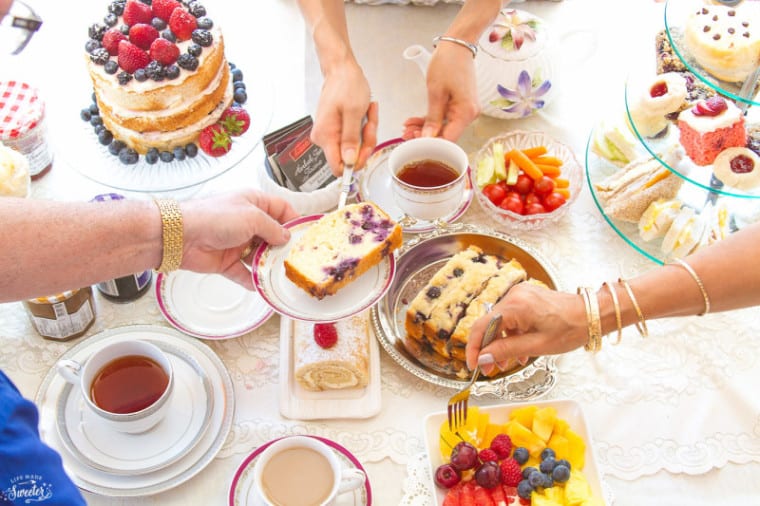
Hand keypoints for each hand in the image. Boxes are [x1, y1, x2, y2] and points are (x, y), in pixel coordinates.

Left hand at [179, 190, 298, 289]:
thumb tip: (285, 238)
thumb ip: (273, 229)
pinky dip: (253, 280)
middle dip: (283, 247)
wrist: (181, 235)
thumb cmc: (213, 216)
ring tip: (281, 273)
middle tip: (295, 258)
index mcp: (253, 204)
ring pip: (260, 256)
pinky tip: (262, 286)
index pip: (281, 210)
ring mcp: (237, 243)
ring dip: (269, 265)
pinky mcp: (227, 261)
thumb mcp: (252, 217)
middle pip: (272, 236)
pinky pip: (244, 274)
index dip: (293, 221)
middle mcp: (246, 222)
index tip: (304, 235)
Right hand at [310, 58, 378, 175]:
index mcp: (326, 136)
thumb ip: (351, 139)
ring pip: (354, 148)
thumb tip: (349, 161)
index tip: (366, 149)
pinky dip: (363, 128)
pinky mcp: (336, 131)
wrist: (342, 70)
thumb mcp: (353, 112)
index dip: (356, 163)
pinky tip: (364, 114)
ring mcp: (330, 135)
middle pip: (350, 157)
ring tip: (367, 114)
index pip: (338, 168)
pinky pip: (354, 139)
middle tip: (369, 123)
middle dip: (365, 142)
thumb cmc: (346, 85)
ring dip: (366, 132)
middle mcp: (324, 138)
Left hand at [402, 43, 478, 140]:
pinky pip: (445, 118)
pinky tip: (414, 122)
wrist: (458, 45)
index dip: (431, 145)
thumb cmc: (448, 63)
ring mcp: (466, 110)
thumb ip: (432, 118)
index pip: (448, 139)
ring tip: (406, 129)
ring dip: (425, 129)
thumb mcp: (436, 92)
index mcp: (466, 112)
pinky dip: (431, 120)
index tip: (414, 145)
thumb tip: (427, 138)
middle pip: (446, 134)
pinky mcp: (460, 105)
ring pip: (444, 127)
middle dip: (425, 137)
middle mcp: (469, 114)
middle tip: (405, 136)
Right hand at [465, 283, 588, 375]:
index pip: (482, 326)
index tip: (474, 365)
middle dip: (488, 348)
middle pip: (489, 324)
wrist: (592, 314)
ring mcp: (520, 295)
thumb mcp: (537, 346)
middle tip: (491, 369)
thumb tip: (483, 358)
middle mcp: (514, 295)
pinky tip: (519, 350)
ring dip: (500, 343)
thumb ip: (506, 351)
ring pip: (499, 322)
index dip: (474, 348)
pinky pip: (510, 317)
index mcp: (516, 305)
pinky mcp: (525, 298)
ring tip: (508, 363)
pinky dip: (510, 334)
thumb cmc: (571, 329)